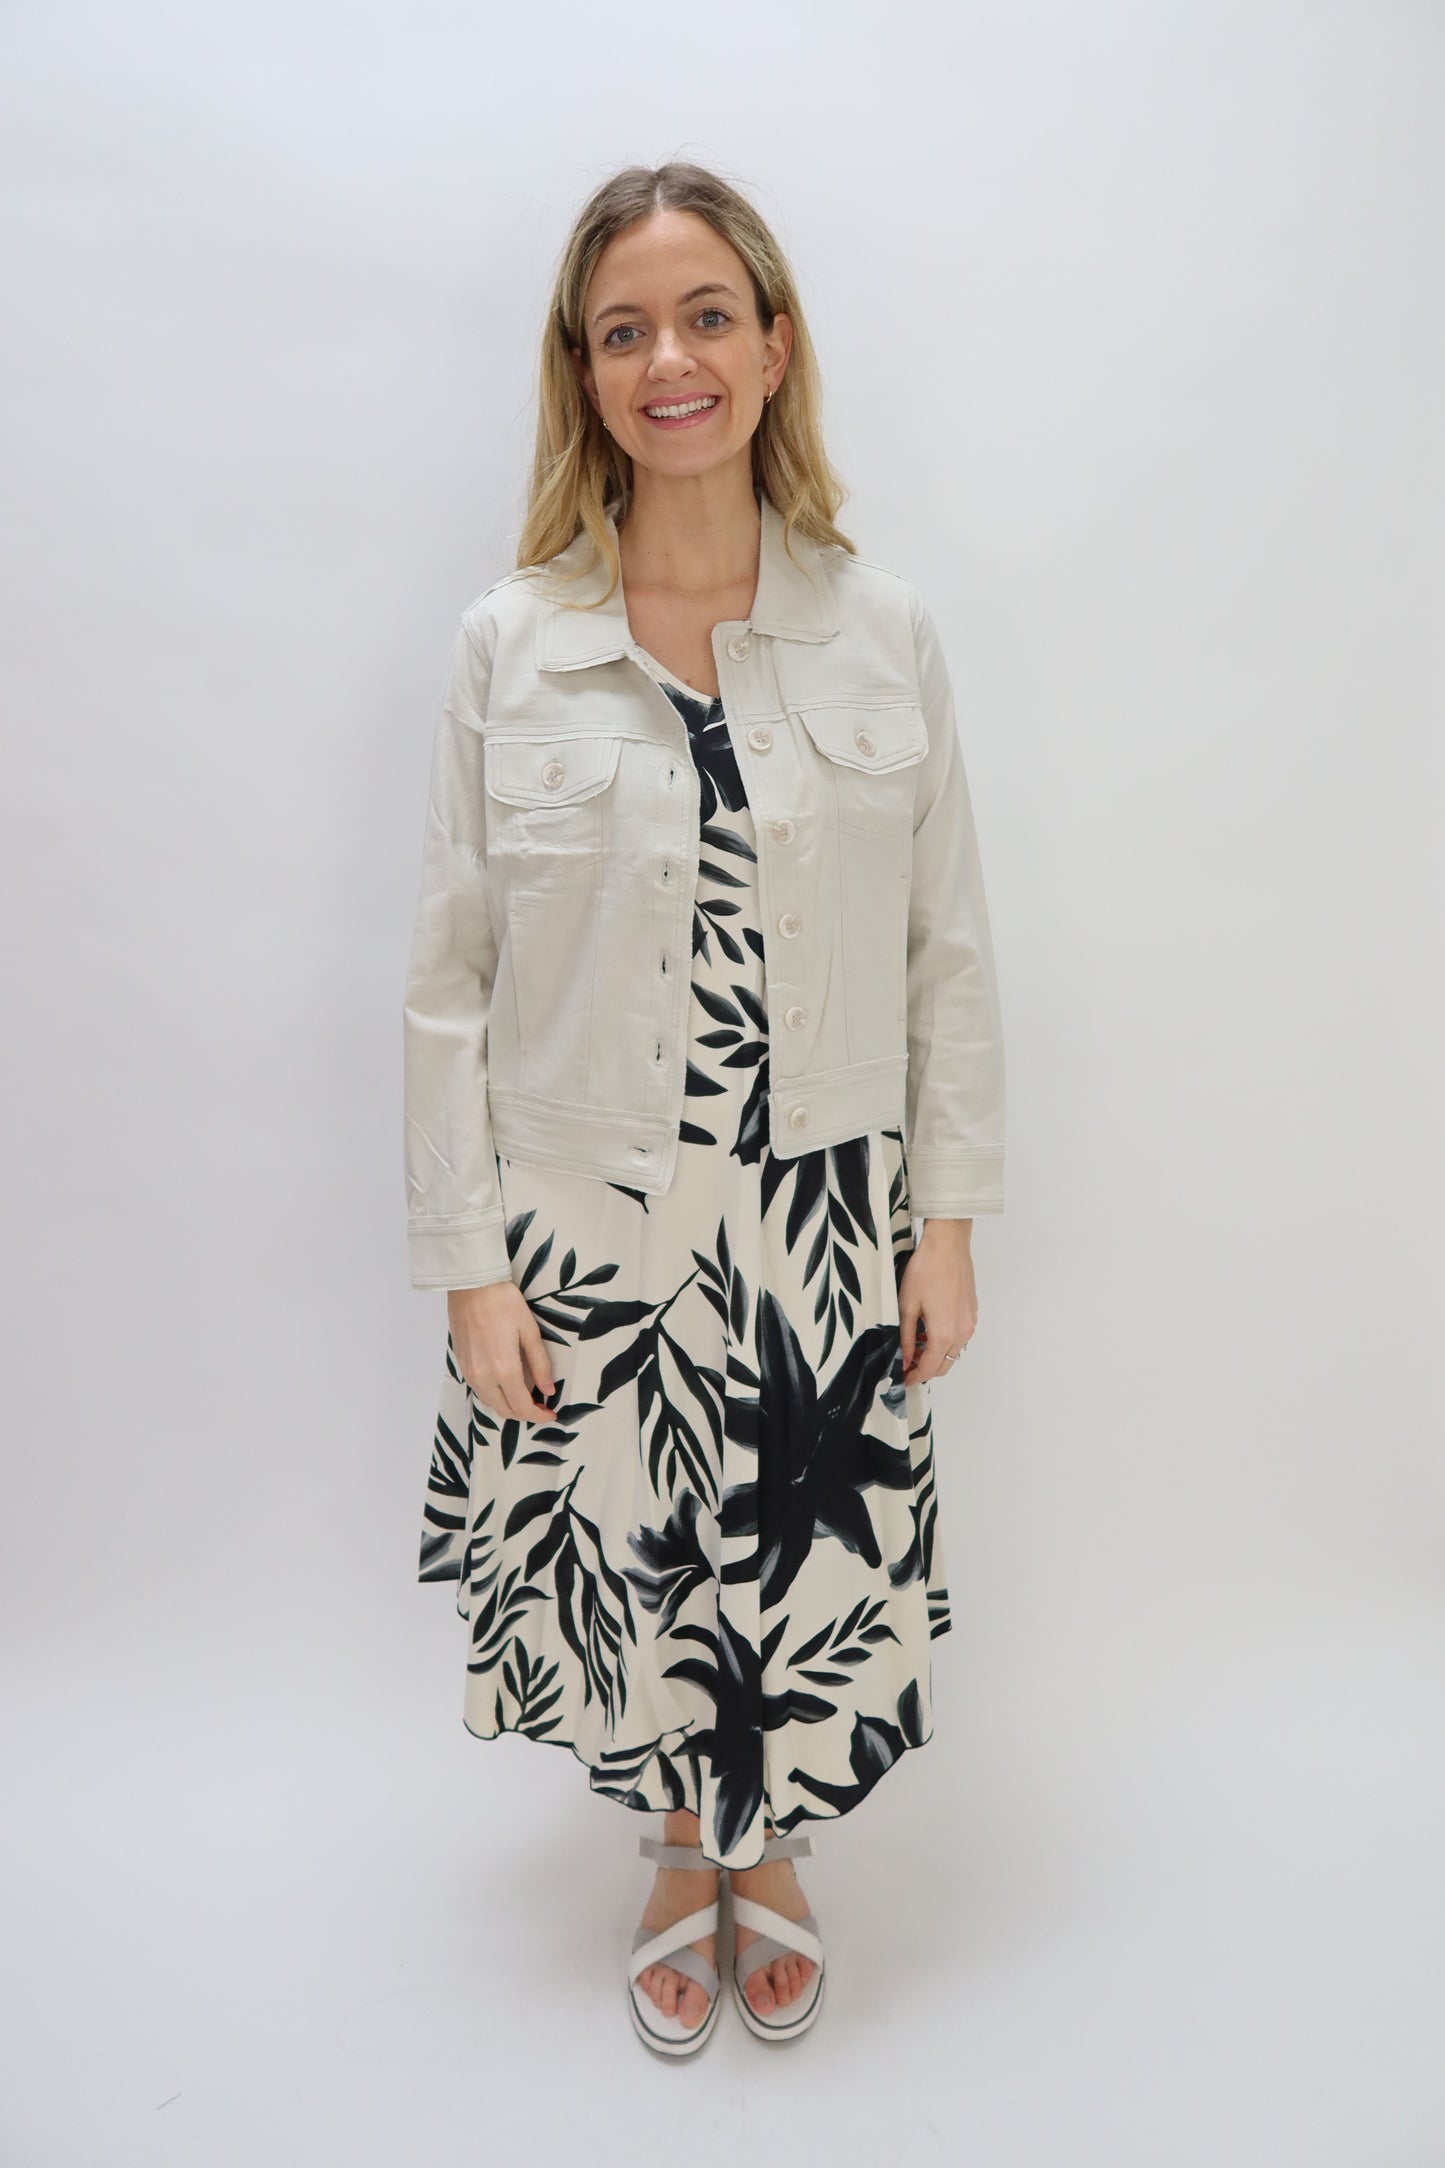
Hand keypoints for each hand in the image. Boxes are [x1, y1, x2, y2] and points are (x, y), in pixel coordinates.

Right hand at [446, 1282, 556, 1422]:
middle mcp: (484, 1376)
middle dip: (524, 1414)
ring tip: (524, 1396)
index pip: (522, 1407)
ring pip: (490, 1403)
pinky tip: (505, 1384)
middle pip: (504, 1411)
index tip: (551, 1413)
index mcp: (504, 1369)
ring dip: (508, 1406)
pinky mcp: (461, 1365)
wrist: (471, 1286)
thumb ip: (540, 1364)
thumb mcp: (530, 1331)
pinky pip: (479, 1390)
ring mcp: (469, 1372)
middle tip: (540, 1406)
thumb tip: (548, 1390)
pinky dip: (494, 1395)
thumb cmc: (504, 1303)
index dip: (538, 1415)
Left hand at [898, 1220, 976, 1385]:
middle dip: (924, 1369)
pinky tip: (930, 1329)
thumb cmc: (925, 1270)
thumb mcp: (907, 1305)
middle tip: (905, 1363)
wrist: (948, 1245)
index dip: (913, 1377)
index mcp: (943, 1334)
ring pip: (953, 1353)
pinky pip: (960, 1338)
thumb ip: (905, 1336)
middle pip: (943, 1366)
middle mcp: (961, 1333)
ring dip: (935, 1355)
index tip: (901, 1379)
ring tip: (915, 1343)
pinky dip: (945, 1342)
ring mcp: (970, 1323)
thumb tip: (904, 1358)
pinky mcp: (973, 1313)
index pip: (928, 1369)